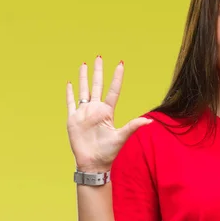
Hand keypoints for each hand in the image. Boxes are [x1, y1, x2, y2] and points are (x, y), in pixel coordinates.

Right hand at [66, 56, 152, 171]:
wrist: (92, 163)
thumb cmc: (108, 153)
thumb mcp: (121, 137)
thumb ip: (133, 126)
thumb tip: (149, 121)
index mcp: (107, 112)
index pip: (113, 90)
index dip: (116, 77)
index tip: (120, 64)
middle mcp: (95, 110)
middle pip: (97, 86)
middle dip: (98, 72)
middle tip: (99, 57)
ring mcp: (84, 113)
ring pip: (83, 90)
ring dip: (83, 78)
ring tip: (84, 64)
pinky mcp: (73, 119)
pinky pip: (70, 103)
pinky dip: (69, 93)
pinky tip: (70, 83)